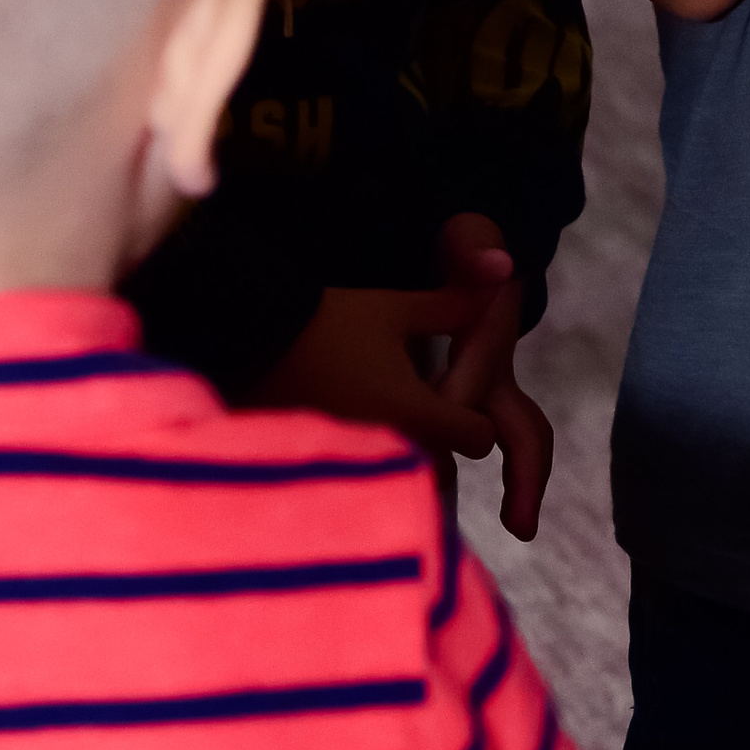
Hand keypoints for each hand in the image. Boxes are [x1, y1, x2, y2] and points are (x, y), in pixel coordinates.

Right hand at [252, 218, 551, 540]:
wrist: (249, 335)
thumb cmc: (329, 320)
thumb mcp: (394, 309)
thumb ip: (450, 306)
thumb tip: (501, 272)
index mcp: (418, 409)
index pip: (478, 438)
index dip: (476, 420)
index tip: (460, 401)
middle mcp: (391, 444)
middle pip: (442, 469)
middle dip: (441, 447)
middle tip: (423, 413)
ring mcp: (354, 460)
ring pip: (401, 475)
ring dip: (405, 456)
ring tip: (388, 423)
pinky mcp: (321, 464)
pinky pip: (361, 477)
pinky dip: (367, 464)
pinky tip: (354, 433)